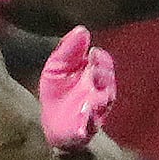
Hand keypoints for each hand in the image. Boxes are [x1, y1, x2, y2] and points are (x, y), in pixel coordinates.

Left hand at [38, 26, 116, 150]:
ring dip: (99, 99)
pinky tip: (85, 114)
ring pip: (102, 105)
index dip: (101, 59)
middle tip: (95, 67)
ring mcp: (93, 113)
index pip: (104, 64)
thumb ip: (68, 50)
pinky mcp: (83, 130)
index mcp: (93, 76)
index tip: (93, 53)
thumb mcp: (57, 67)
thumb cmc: (58, 92)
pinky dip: (88, 122)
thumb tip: (82, 29)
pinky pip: (89, 126)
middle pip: (107, 83)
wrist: (50, 125)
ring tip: (92, 91)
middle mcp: (98, 94)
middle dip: (103, 75)